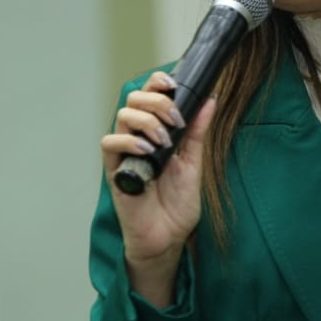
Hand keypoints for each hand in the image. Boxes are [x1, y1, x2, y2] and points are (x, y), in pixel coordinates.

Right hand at [99, 71, 216, 301]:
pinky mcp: (114, 170)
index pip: (149, 95)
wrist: (168, 237)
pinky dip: (128, 140)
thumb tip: (210, 99)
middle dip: (156, 102)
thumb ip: (198, 131)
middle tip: (175, 119)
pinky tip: (147, 150)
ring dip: (146, 121)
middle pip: (134, 99)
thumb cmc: (177, 203)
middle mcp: (137, 137)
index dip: (157, 83)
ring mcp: (125, 153)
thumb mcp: (194, 162)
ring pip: (122, 116)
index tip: (174, 83)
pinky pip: (110, 143)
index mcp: (156, 131)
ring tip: (164, 140)